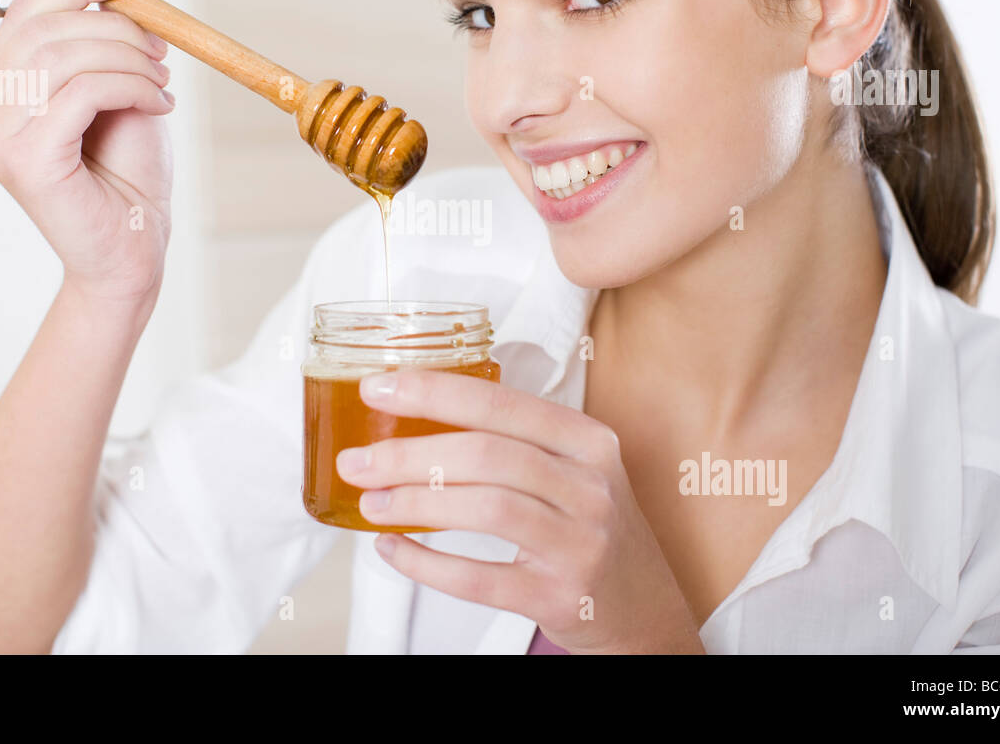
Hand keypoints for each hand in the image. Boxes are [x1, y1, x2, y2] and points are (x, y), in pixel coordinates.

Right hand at [0, 0, 173, 305]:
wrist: (135, 251)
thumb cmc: (128, 174)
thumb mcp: (127, 82)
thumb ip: (115, 20)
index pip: (25, 13)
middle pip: (40, 28)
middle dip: (113, 24)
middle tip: (161, 49)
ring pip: (61, 57)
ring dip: (127, 58)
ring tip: (161, 81)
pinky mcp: (22, 162)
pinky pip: (78, 93)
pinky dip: (128, 86)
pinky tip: (158, 104)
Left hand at [335, 368, 705, 653]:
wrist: (644, 610)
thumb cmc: (590, 530)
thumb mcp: (572, 471)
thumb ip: (512, 441)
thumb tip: (414, 416)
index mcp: (587, 440)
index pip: (500, 402)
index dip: (433, 391)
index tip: (377, 389)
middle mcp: (590, 486)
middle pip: (486, 454)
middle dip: (407, 455)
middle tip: (356, 460)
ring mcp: (581, 543)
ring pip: (485, 508)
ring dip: (414, 503)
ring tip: (370, 503)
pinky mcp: (562, 596)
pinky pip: (480, 577)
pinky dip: (427, 564)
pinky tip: (395, 549)